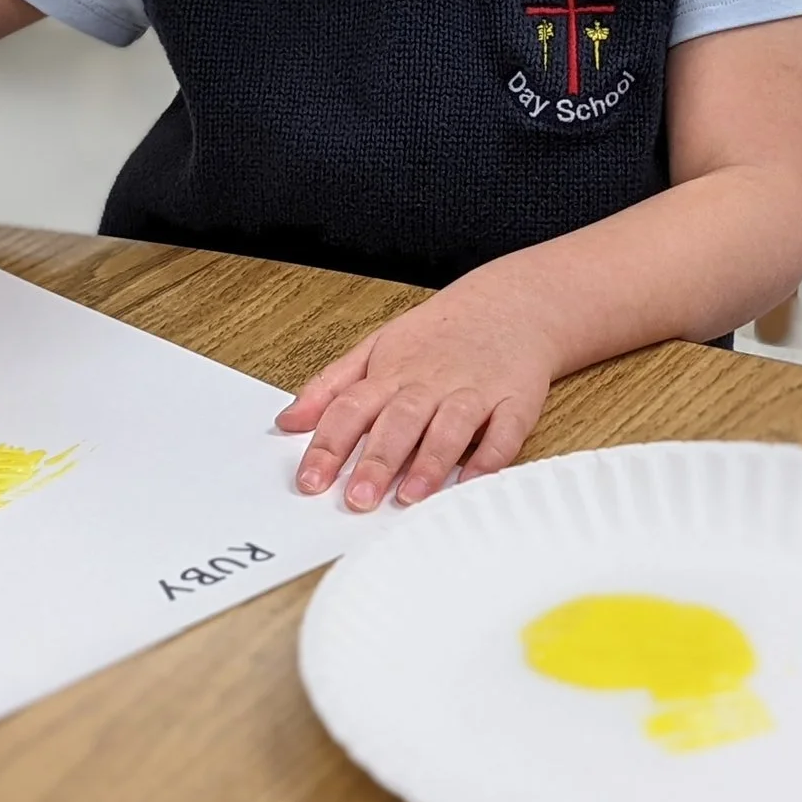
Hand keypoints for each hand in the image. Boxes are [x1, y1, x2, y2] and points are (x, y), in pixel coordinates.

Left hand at [276, 278, 561, 510]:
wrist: (511, 303)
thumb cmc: (439, 335)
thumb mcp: (376, 348)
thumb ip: (330, 387)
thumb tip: (287, 421)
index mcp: (391, 372)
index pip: (351, 408)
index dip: (328, 446)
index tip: (310, 482)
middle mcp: (430, 382)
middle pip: (399, 421)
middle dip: (377, 461)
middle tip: (357, 499)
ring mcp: (474, 391)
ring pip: (450, 427)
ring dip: (430, 462)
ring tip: (410, 496)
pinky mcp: (515, 400)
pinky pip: (504, 431)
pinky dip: (491, 456)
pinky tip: (473, 481)